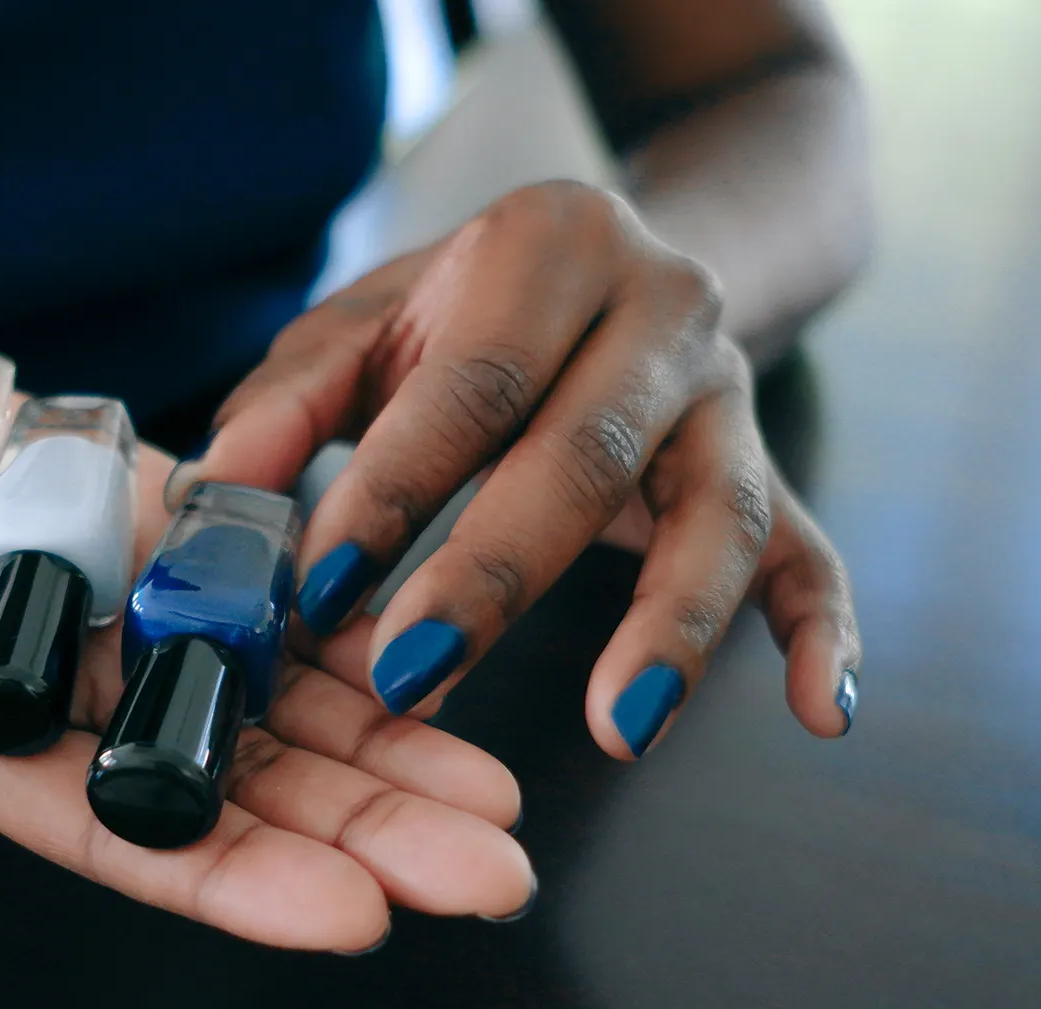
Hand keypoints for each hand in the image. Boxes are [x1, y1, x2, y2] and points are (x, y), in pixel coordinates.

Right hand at [0, 368, 533, 951]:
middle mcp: (74, 697)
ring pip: (270, 691)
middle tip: (487, 872)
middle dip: (359, 830)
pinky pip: (259, 568)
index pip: (120, 832)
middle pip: (233, 782)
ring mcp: (121, 610)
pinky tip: (442, 629)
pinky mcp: (148, 522)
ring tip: (498, 796)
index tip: (350, 916)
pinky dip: (343, 603)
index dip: (232, 876)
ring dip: (385, 739)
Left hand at [174, 181, 861, 758]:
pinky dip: (826, 632)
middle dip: (493, 575)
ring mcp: (727, 394)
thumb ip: (290, 401)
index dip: (393, 488)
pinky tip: (820, 711)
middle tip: (412, 674)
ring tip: (621, 725)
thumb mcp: (369, 323)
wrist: (622, 255)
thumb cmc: (468, 310)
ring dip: (670, 623)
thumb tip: (214, 491)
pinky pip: (810, 552)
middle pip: (584, 453)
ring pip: (717, 510)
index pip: (470, 382)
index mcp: (547, 250)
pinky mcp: (769, 466)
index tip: (318, 585)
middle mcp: (658, 309)